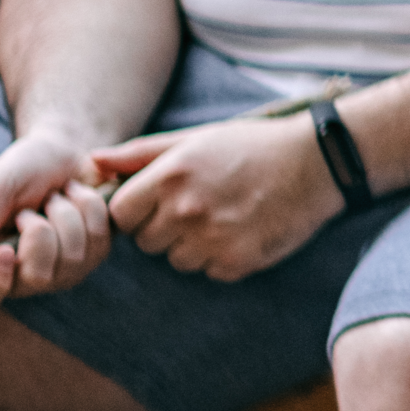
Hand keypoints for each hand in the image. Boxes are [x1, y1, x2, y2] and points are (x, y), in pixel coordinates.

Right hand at [0, 132, 116, 310]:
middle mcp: (25, 278)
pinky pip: (99, 239)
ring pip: (73, 257)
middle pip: (37, 278)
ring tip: (54, 198)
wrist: (63, 151)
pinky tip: (77, 197)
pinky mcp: (95, 255)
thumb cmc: (19, 172)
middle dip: (39, 231)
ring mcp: (64, 271)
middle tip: (30, 209)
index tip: (4, 251)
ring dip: (64, 214)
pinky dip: (88, 207)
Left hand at [98, 114, 342, 281]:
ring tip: (225, 218)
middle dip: (164, 228)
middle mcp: (186, 209)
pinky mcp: (237, 261)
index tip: (160, 201)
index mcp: (170, 175)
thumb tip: (91, 163)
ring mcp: (211, 238)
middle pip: (145, 242)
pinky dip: (222, 257)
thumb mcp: (195, 139)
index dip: (137, 210)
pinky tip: (244, 231)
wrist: (318, 163)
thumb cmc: (253, 146)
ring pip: (176, 260)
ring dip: (193, 246)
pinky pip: (210, 271)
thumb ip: (139, 154)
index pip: (120, 214)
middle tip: (200, 207)